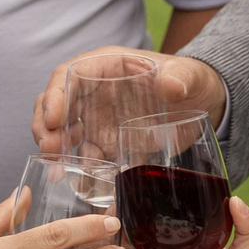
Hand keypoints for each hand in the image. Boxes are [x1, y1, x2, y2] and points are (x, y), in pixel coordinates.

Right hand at [30, 46, 228, 154]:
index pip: (69, 74)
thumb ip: (181, 77)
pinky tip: (79, 181)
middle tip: (49, 150)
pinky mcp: (107, 142)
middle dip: (46, 125)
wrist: (202, 104)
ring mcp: (97, 117)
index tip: (54, 119)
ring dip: (55, 148)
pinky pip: (84, 154)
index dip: (56, 95)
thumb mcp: (190, 76)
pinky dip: (77, 167)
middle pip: (56, 103)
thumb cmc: (192, 81)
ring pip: (63, 130)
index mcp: (107, 66)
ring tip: (57, 169)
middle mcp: (94, 91)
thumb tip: (171, 86)